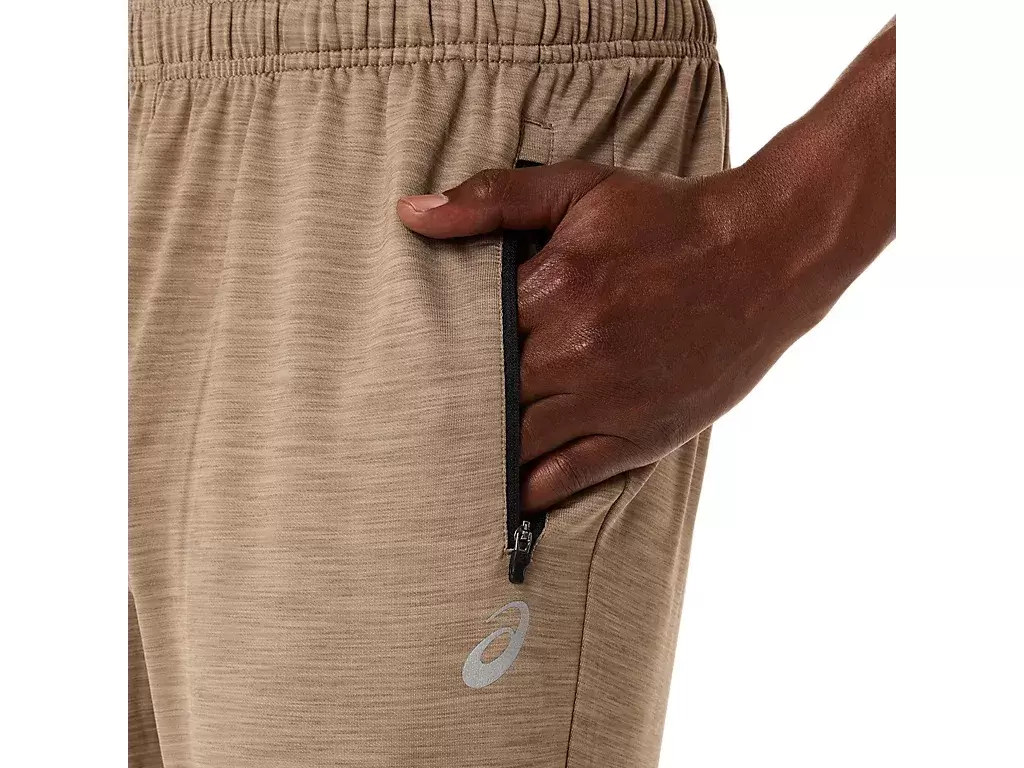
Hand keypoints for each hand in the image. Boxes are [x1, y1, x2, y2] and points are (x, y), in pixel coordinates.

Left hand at [398, 158, 836, 513]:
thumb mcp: (582, 190)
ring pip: (520, 440)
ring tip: (445, 458)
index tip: (409, 361)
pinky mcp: (642, 434)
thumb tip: (412, 214)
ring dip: (482, 449)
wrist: (766, 254)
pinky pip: (572, 474)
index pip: (465, 335)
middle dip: (452, 403)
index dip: (436, 350)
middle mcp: (576, 352)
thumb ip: (495, 200)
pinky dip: (533, 488)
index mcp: (555, 289)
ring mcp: (610, 400)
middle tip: (411, 418)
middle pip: (486, 394)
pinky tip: (506, 493)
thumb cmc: (670, 219)